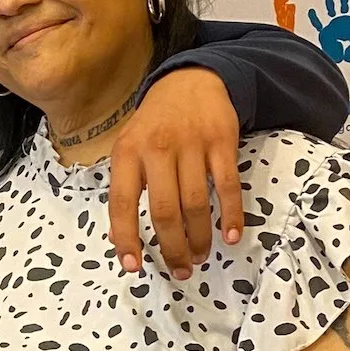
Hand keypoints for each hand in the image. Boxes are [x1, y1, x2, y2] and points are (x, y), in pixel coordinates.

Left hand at [107, 64, 242, 277]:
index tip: (133, 265)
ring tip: (199, 256)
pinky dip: (230, 215)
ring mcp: (192, 145)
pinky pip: (228, 186)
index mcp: (128, 152)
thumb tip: (119, 238)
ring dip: (199, 237)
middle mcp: (158, 148)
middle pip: (165, 210)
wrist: (191, 81)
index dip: (126, 236)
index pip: (122, 201)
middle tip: (180, 269)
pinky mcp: (222, 142)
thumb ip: (125, 186)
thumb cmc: (155, 124)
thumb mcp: (129, 146)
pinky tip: (230, 236)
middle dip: (172, 247)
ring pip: (196, 203)